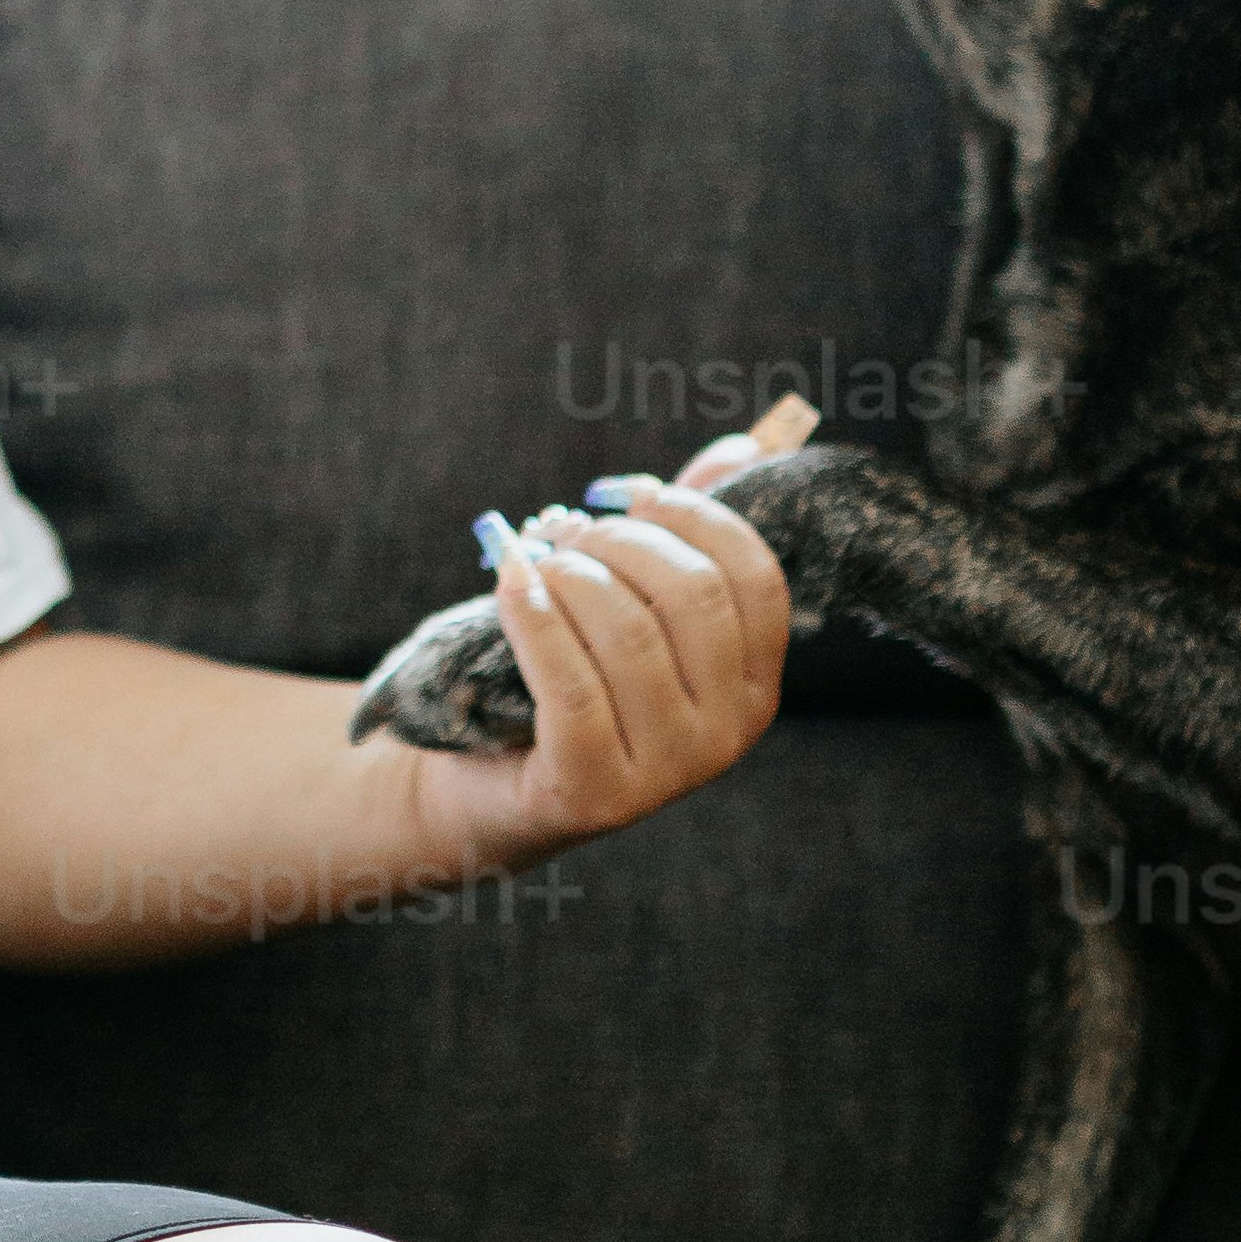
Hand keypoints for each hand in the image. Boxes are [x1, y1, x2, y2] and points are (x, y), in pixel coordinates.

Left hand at [363, 393, 815, 878]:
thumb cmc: (571, 679)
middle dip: (621, 542)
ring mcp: (668, 773)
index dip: (694, 515)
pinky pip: (570, 686)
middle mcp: (728, 735)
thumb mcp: (636, 607)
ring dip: (570, 574)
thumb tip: (742, 447)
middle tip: (566, 529)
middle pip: (693, 597)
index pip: (754, 577)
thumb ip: (688, 534)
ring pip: (628, 635)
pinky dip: (534, 617)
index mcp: (755, 685)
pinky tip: (510, 580)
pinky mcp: (595, 793)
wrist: (485, 786)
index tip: (629, 495)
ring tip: (533, 558)